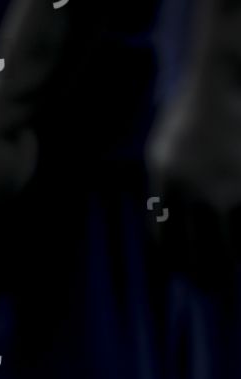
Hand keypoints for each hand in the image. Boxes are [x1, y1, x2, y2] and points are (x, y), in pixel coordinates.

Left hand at [147, 1, 240, 282]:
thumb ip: (162, 194)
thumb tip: (168, 230)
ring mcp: (235, 187)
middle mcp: (201, 194)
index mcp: (168, 189)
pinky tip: (238, 235)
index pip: (169, 244)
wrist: (221, 82)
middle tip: (211, 282)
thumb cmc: (187, 119)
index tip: (184, 271)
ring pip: (236, 243)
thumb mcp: (159, 157)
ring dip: (233, 255)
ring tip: (230, 258)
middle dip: (207, 273)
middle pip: (205, 252)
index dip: (177, 263)